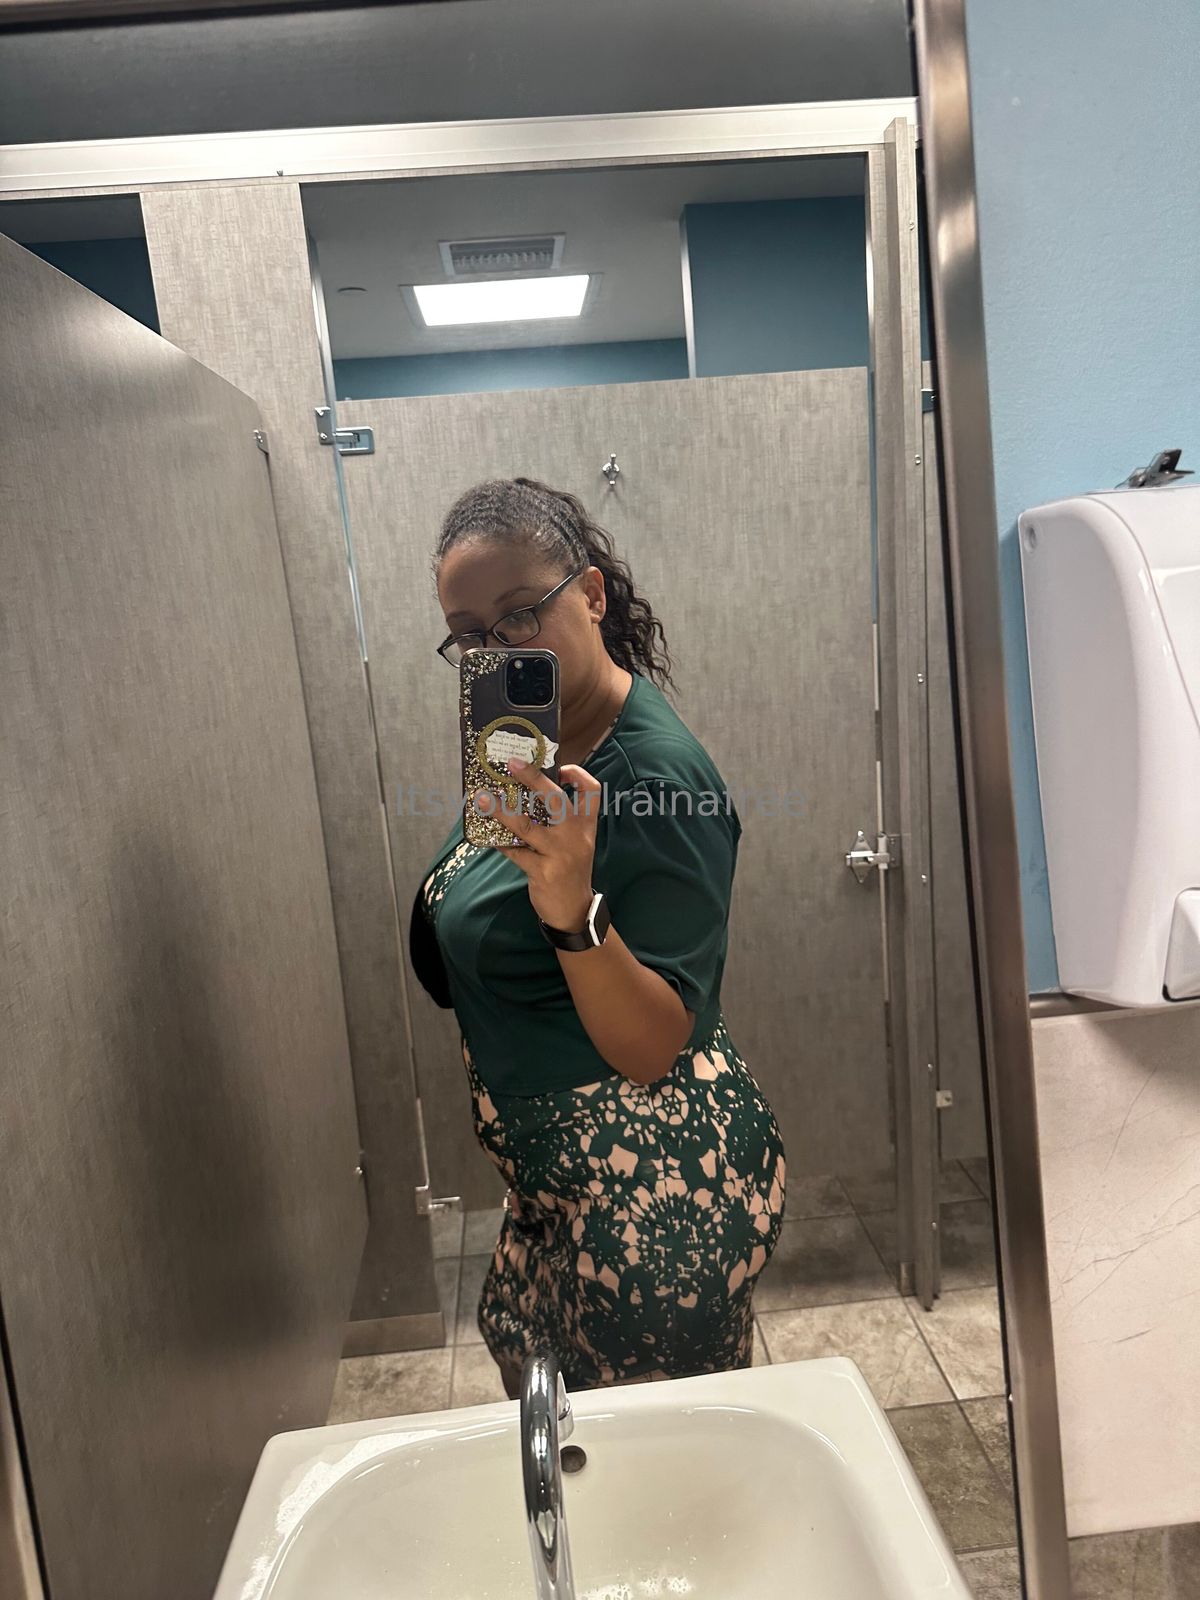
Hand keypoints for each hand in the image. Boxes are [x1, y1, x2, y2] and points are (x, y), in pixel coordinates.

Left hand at [474, 760, 601, 929]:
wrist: (575, 910)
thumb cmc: (570, 869)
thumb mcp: (576, 843)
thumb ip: (561, 822)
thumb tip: (529, 794)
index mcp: (586, 826)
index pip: (592, 791)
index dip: (577, 774)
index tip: (560, 767)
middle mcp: (576, 836)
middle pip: (557, 799)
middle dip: (534, 778)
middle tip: (513, 764)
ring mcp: (559, 853)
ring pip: (526, 826)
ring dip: (501, 810)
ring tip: (482, 798)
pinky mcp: (543, 871)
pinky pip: (515, 852)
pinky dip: (499, 843)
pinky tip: (487, 836)